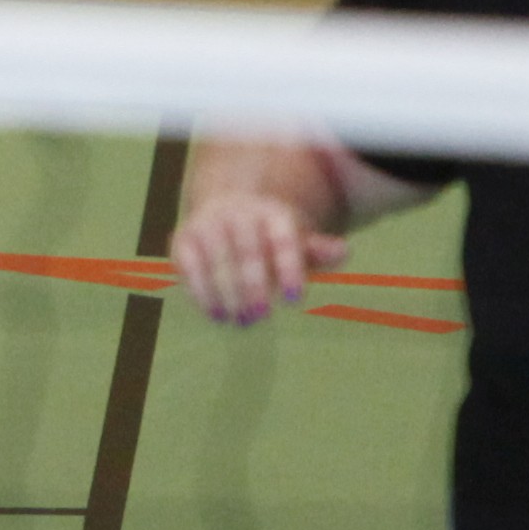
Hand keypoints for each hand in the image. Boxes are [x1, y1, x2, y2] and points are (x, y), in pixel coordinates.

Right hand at [171, 193, 345, 326]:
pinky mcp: (184, 237)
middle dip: (254, 283)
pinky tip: (214, 313)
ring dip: (227, 291)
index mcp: (273, 213)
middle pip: (248, 247)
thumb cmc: (269, 238)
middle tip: (261, 315)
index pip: (283, 238)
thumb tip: (344, 251)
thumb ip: (316, 251)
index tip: (295, 298)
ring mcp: (209, 222)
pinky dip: (200, 289)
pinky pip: (189, 262)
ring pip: (217, 256)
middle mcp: (239, 212)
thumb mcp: (296, 242)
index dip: (290, 266)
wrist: (226, 209)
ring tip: (239, 321)